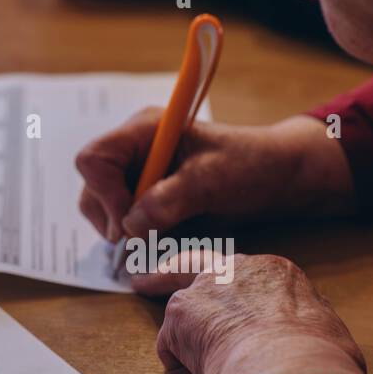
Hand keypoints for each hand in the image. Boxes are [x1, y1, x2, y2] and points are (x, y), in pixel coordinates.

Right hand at [75, 111, 353, 242]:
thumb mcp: (212, 180)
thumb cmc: (251, 165)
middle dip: (110, 217)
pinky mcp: (149, 198)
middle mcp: (134, 151)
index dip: (105, 193)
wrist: (280, 177)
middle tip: (143, 239)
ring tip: (156, 241)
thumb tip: (130, 227)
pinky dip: (135, 238)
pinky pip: (123, 222)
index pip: (94, 158)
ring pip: (102, 209)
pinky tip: (161, 241)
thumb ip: (169, 199)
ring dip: (122, 231)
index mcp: (143, 132)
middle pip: (92, 187)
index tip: (132, 220)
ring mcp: (139, 176)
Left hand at [149, 252, 372, 373]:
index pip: (249, 276)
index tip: (231, 302)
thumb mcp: (330, 332)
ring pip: (176, 295)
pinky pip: (173, 345)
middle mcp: (236, 270)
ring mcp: (204, 288)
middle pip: (199, 263)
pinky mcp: (179, 313)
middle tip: (156, 274)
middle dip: (178, 268)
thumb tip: (316, 323)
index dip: (237, 291)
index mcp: (276, 273)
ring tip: (148, 298)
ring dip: (169, 308)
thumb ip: (314, 320)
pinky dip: (182, 364)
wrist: (287, 365)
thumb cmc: (316, 355)